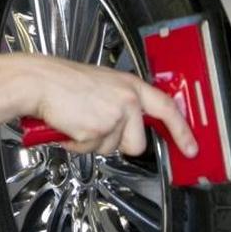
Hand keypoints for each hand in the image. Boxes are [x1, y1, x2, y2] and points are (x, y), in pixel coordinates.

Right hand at [21, 56, 197, 156]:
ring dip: (93, 142)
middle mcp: (126, 100)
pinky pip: (91, 150)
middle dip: (118, 143)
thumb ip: (122, 101)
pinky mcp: (96, 130)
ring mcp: (113, 116)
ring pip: (112, 149)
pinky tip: (71, 126)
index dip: (182, 130)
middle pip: (138, 143)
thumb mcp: (103, 83)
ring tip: (79, 120)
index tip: (191, 147)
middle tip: (98, 128)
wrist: (39, 81)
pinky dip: (78, 144)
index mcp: (130, 86)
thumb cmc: (63, 82)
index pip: (167, 108)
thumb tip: (132, 123)